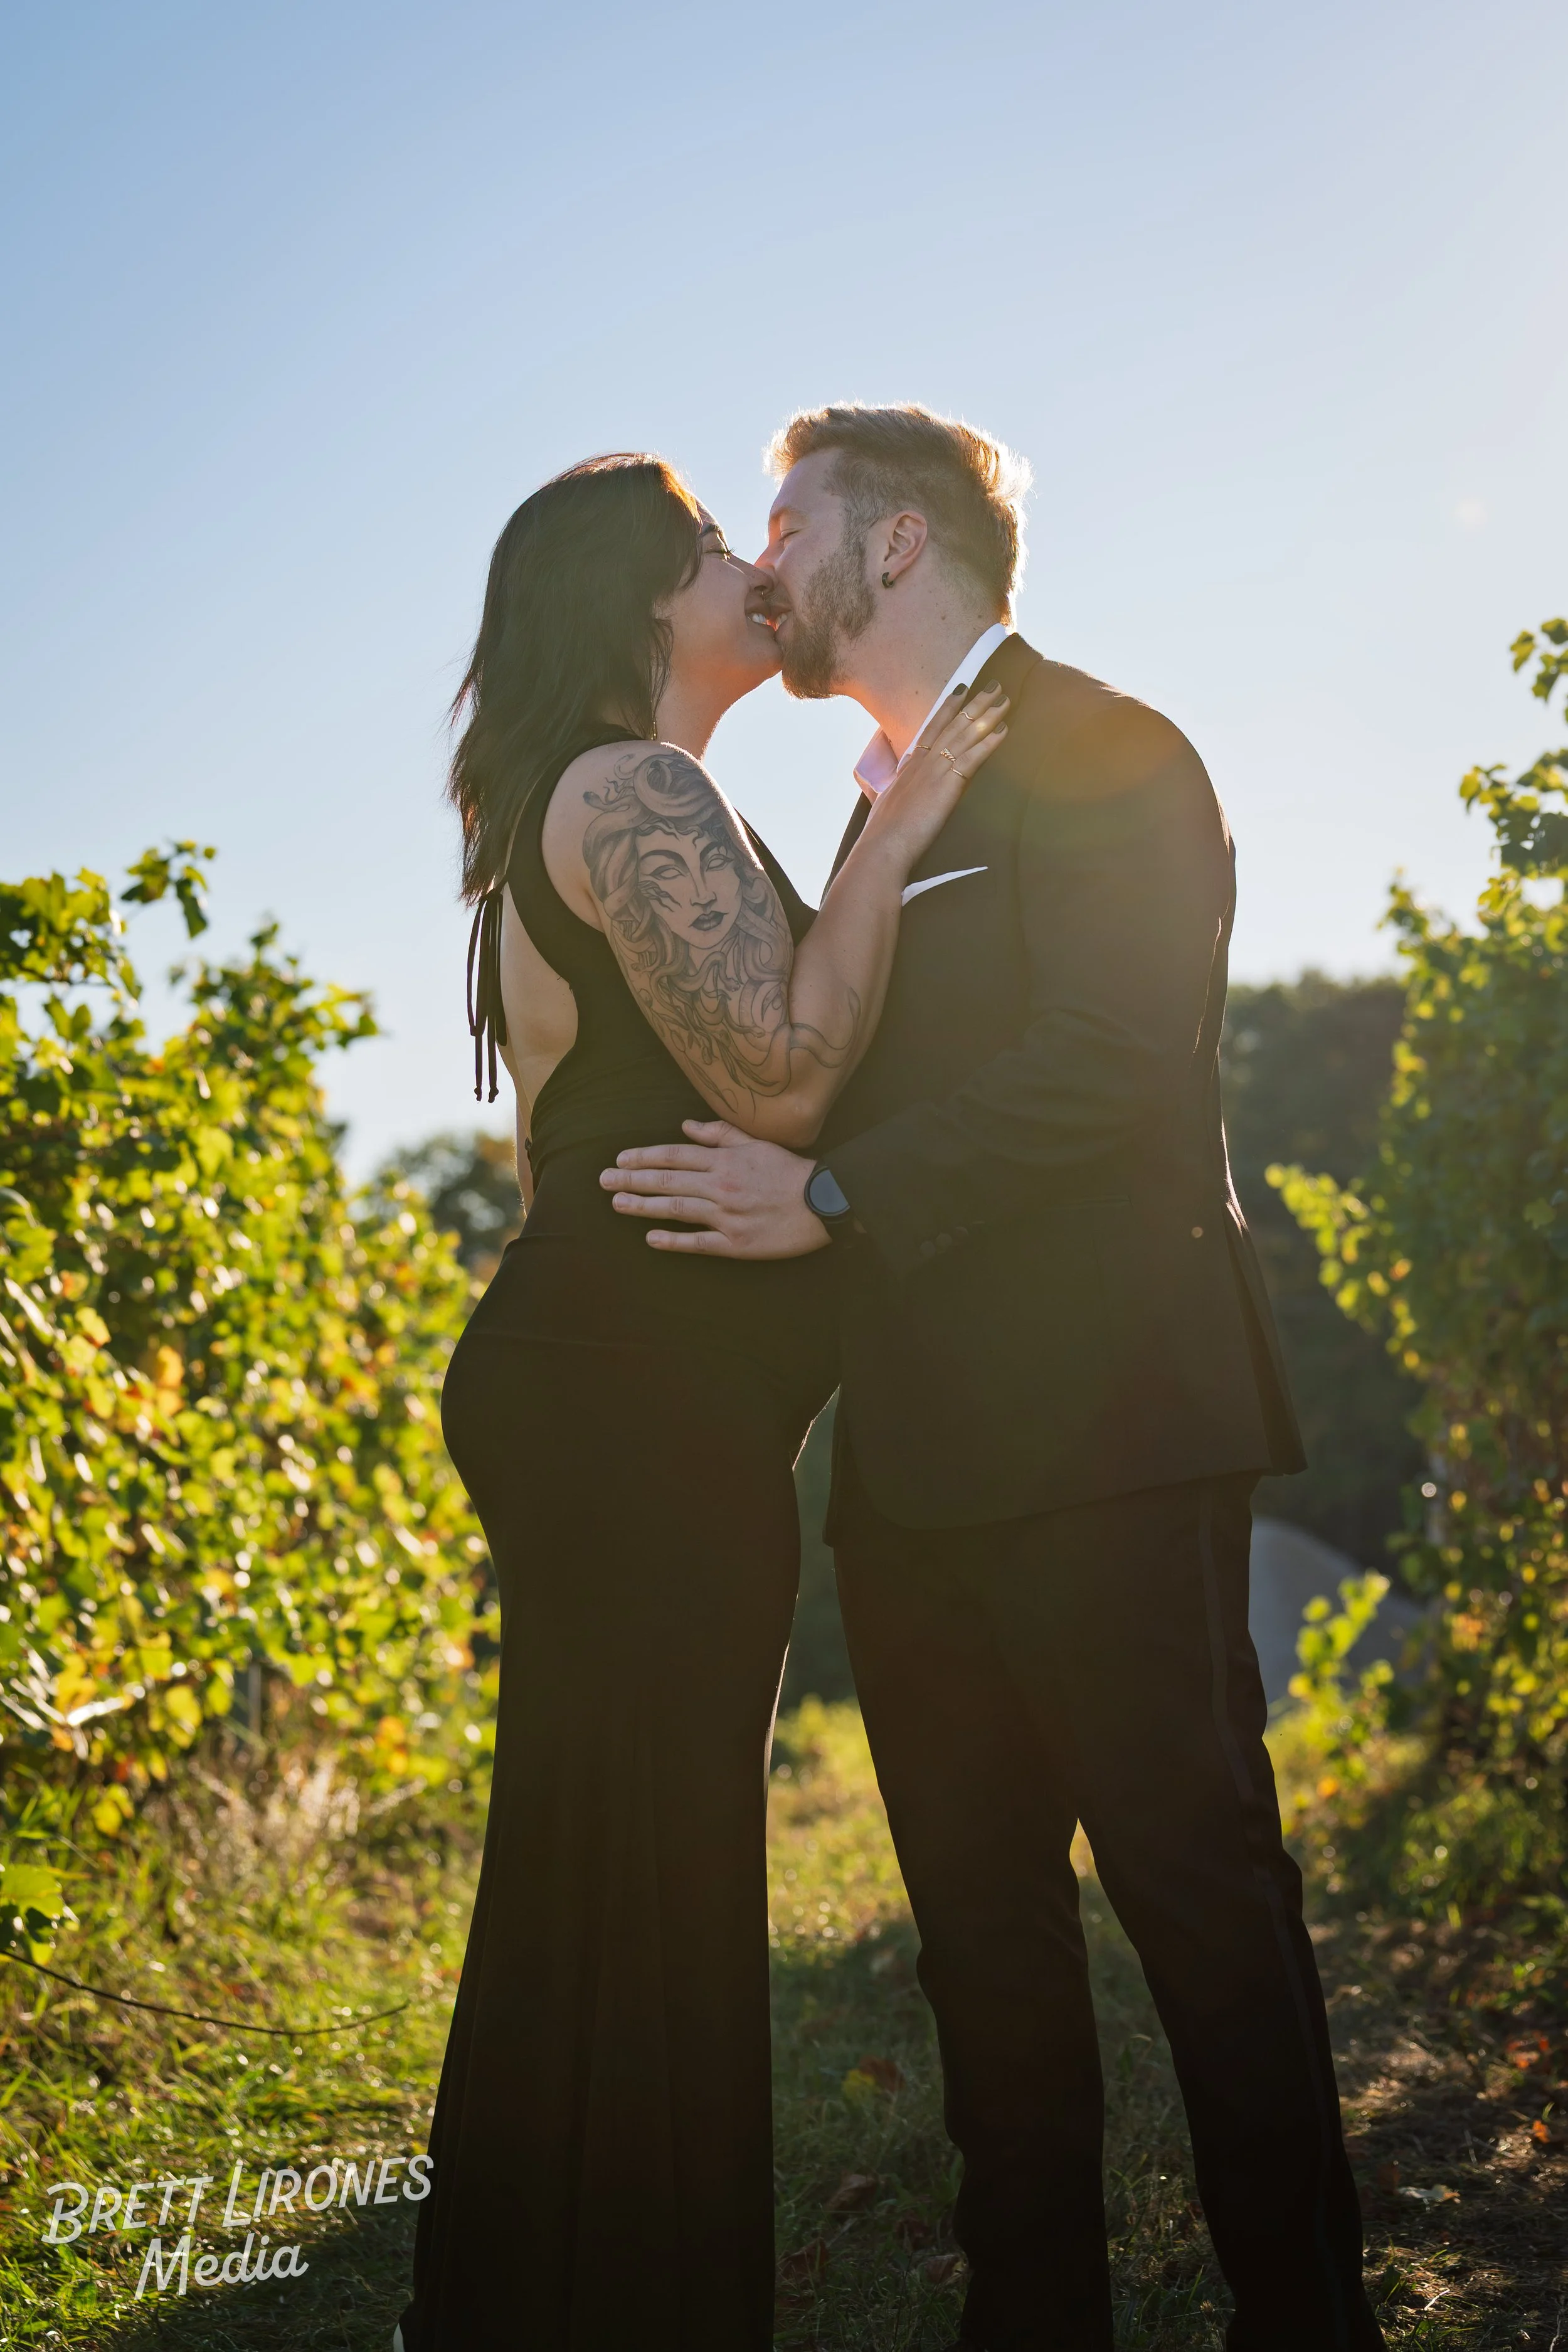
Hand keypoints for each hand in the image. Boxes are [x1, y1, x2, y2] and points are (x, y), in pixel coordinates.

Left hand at [601, 1121, 830, 1258]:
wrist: (824, 1201)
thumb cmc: (790, 1171)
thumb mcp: (756, 1143)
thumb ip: (720, 1134)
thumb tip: (685, 1127)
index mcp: (724, 1161)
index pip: (674, 1155)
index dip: (644, 1156)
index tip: (620, 1159)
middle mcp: (720, 1186)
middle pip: (667, 1180)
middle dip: (631, 1180)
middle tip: (604, 1181)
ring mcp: (726, 1216)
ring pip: (676, 1208)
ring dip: (643, 1206)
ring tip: (617, 1204)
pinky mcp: (736, 1243)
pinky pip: (698, 1242)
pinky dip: (673, 1240)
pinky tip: (650, 1238)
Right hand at [860, 684, 1008, 873]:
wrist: (883, 846)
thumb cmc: (883, 835)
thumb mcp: (888, 806)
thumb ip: (898, 796)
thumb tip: (897, 800)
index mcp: (909, 767)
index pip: (932, 728)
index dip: (948, 708)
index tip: (961, 690)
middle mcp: (923, 762)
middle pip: (953, 725)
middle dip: (975, 703)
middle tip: (994, 685)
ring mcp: (935, 771)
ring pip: (965, 736)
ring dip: (987, 716)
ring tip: (1005, 700)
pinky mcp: (947, 785)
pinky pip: (972, 757)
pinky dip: (989, 742)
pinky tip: (1003, 730)